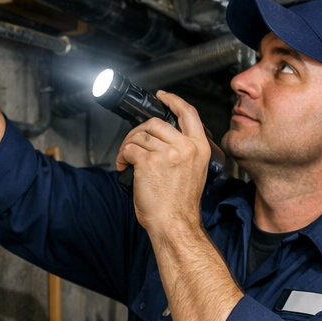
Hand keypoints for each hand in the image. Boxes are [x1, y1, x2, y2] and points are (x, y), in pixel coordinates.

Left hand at [117, 91, 212, 236]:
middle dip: (139, 132)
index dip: (173, 100)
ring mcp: (167, 153)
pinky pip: (128, 149)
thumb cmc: (181, 205)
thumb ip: (184, 152)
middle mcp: (185, 147)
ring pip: (139, 136)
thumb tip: (162, 139)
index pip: (188, 113)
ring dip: (128, 147)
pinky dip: (121, 157)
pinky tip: (124, 167)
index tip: (163, 97)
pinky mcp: (148, 161)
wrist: (175, 223)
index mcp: (200, 148)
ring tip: (128, 162)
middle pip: (155, 122)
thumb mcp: (195, 172)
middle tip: (133, 145)